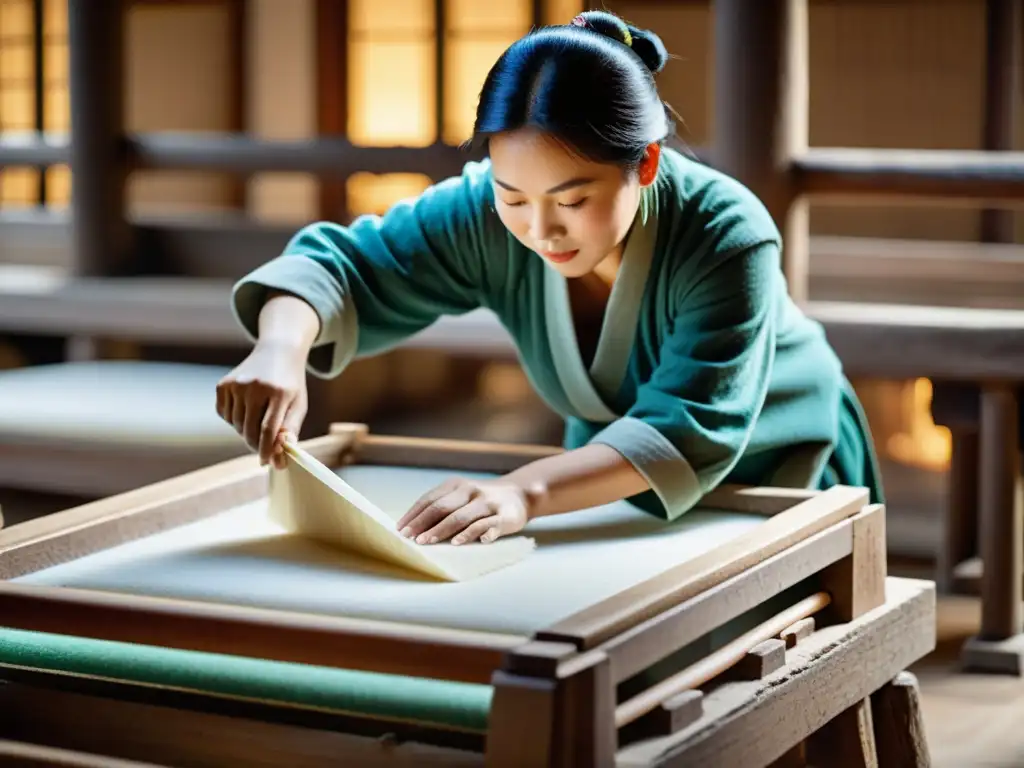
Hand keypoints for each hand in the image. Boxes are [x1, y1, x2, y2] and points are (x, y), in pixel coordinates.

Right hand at [216, 340, 307, 467]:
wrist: (277, 352)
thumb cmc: (290, 384)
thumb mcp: (298, 405)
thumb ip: (290, 431)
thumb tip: (278, 460)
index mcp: (279, 392)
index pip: (268, 429)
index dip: (266, 450)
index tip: (266, 462)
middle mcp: (254, 386)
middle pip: (250, 430)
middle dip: (256, 444)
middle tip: (263, 449)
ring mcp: (236, 384)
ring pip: (235, 425)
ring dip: (245, 431)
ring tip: (258, 420)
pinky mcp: (222, 384)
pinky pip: (224, 415)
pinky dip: (233, 420)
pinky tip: (246, 409)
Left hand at [396, 476, 533, 545]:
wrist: (520, 495)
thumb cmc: (481, 500)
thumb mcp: (462, 496)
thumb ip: (442, 506)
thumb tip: (412, 527)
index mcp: (456, 485)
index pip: (430, 499)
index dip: (414, 514)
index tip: (400, 530)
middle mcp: (471, 491)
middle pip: (443, 508)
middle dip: (423, 524)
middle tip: (410, 539)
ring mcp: (488, 503)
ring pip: (462, 517)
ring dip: (441, 530)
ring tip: (427, 542)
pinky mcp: (504, 517)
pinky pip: (486, 526)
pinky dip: (472, 534)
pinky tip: (459, 543)